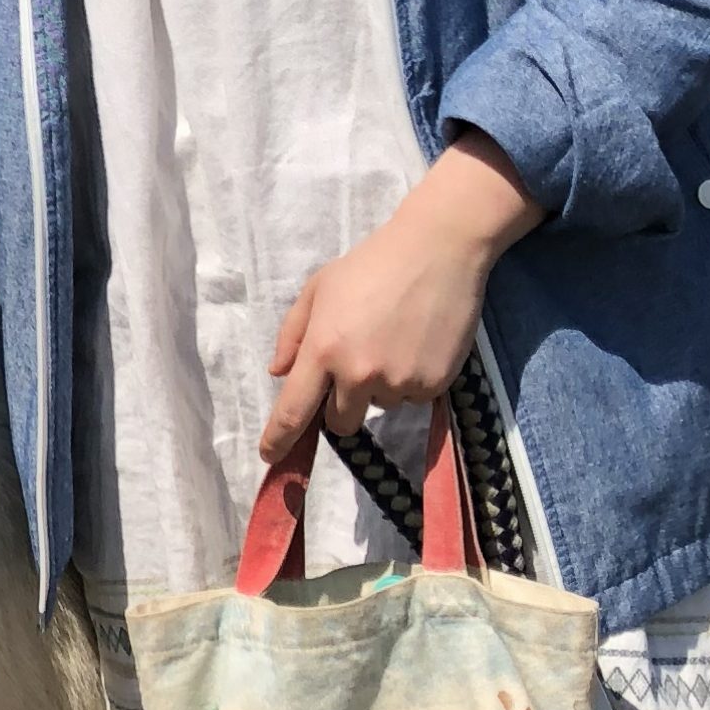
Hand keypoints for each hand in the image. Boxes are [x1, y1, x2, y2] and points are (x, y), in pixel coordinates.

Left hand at [259, 135, 542, 462]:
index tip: (270, 457)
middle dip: (339, 406)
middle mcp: (358, 374)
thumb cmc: (370, 266)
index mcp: (322, 350)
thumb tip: (278, 374)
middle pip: (339, 423)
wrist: (438, 251)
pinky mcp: (433, 385)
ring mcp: (398, 382)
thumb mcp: (318, 289)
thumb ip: (293, 335)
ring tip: (391, 339)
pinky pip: (410, 399)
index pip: (293, 412)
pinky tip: (415, 343)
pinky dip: (409, 381)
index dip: (278, 440)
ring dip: (377, 387)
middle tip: (354, 365)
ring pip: (377, 408)